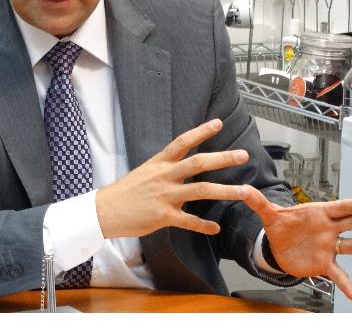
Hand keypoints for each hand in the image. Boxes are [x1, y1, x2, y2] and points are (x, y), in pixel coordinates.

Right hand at [95, 119, 250, 238]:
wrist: (106, 210)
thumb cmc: (126, 191)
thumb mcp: (146, 171)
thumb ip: (167, 168)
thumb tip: (185, 164)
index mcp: (159, 163)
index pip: (182, 142)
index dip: (201, 132)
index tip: (218, 123)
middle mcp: (164, 176)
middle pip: (198, 163)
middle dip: (222, 159)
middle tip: (243, 155)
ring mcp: (165, 196)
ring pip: (200, 191)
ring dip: (225, 191)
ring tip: (245, 191)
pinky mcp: (163, 216)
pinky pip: (189, 221)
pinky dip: (204, 225)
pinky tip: (215, 228)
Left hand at [243, 190, 351, 300]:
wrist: (278, 247)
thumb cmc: (281, 226)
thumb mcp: (269, 214)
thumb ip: (257, 202)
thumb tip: (242, 189)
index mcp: (318, 213)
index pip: (339, 207)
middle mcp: (328, 229)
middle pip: (350, 223)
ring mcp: (329, 247)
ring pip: (350, 247)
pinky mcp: (325, 264)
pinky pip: (338, 274)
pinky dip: (347, 285)